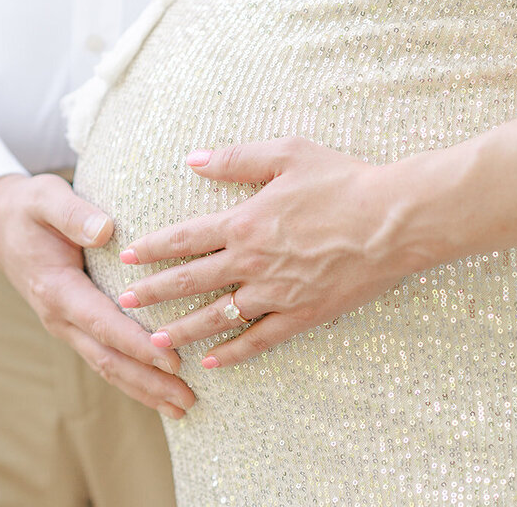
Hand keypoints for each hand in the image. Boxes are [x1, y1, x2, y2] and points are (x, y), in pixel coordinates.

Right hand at [0, 173, 194, 418]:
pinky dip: (131, 376)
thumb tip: (105, 230)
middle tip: (187, 400)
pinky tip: (157, 389)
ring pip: (106, 366)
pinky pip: (103, 357)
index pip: (103, 324)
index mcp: (57, 288)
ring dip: (143, 388)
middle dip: (148, 382)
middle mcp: (60, 316)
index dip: (138, 345)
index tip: (173, 360)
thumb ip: (74, 213)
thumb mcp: (46, 198)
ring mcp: (65, 324)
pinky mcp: (73, 324)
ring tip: (181, 407)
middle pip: (108, 359)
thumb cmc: (29, 208)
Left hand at [116, 138, 432, 368]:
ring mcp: (276, 293)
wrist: (393, 221)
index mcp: (245, 222)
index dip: (154, 248)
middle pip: (191, 281)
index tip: (130, 257)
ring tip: (154, 340)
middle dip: (153, 292)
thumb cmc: (344, 181)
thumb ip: (236, 158)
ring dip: (182, 328)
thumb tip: (192, 159)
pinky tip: (214, 362)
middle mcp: (252, 262)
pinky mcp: (303, 315)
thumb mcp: (287, 154)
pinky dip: (234, 352)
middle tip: (124, 301)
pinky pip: (260, 339)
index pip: (186, 238)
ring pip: (217, 317)